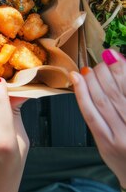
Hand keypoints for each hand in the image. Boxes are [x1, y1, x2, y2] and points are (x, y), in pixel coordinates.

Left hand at [71, 49, 125, 187]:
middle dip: (106, 71)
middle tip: (102, 60)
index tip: (115, 55)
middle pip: (116, 91)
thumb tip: (118, 60)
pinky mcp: (105, 143)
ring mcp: (121, 138)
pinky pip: (91, 114)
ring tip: (90, 68)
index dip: (121, 68)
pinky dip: (82, 94)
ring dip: (93, 79)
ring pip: (102, 100)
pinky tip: (77, 79)